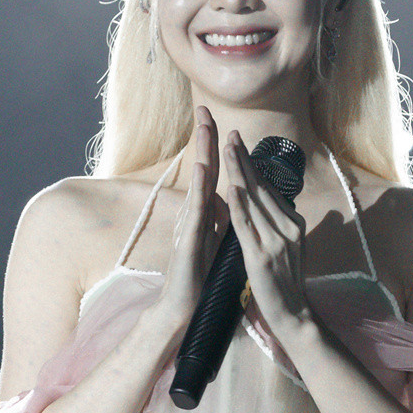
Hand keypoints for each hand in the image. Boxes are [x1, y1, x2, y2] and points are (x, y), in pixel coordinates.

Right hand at [154, 107, 227, 338]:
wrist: (184, 304)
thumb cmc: (198, 273)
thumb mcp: (214, 238)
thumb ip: (219, 217)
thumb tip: (229, 197)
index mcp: (204, 212)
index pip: (213, 172)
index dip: (215, 146)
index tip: (217, 119)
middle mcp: (194, 212)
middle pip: (202, 169)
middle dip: (204, 138)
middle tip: (204, 109)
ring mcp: (189, 224)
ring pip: (198, 182)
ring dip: (201, 154)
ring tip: (204, 129)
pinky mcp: (189, 239)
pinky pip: (195, 209)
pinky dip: (198, 186)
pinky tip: (201, 169)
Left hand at [220, 129, 312, 340]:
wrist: (292, 314)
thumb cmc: (285, 281)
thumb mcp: (288, 246)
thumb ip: (279, 222)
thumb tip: (271, 200)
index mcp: (294, 223)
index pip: (269, 188)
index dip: (253, 165)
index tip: (240, 143)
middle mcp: (288, 228)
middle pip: (261, 188)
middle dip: (244, 160)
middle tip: (232, 134)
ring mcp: (275, 241)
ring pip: (253, 200)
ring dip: (239, 173)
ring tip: (228, 149)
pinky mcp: (260, 256)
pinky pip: (246, 226)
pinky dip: (238, 204)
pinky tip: (230, 187)